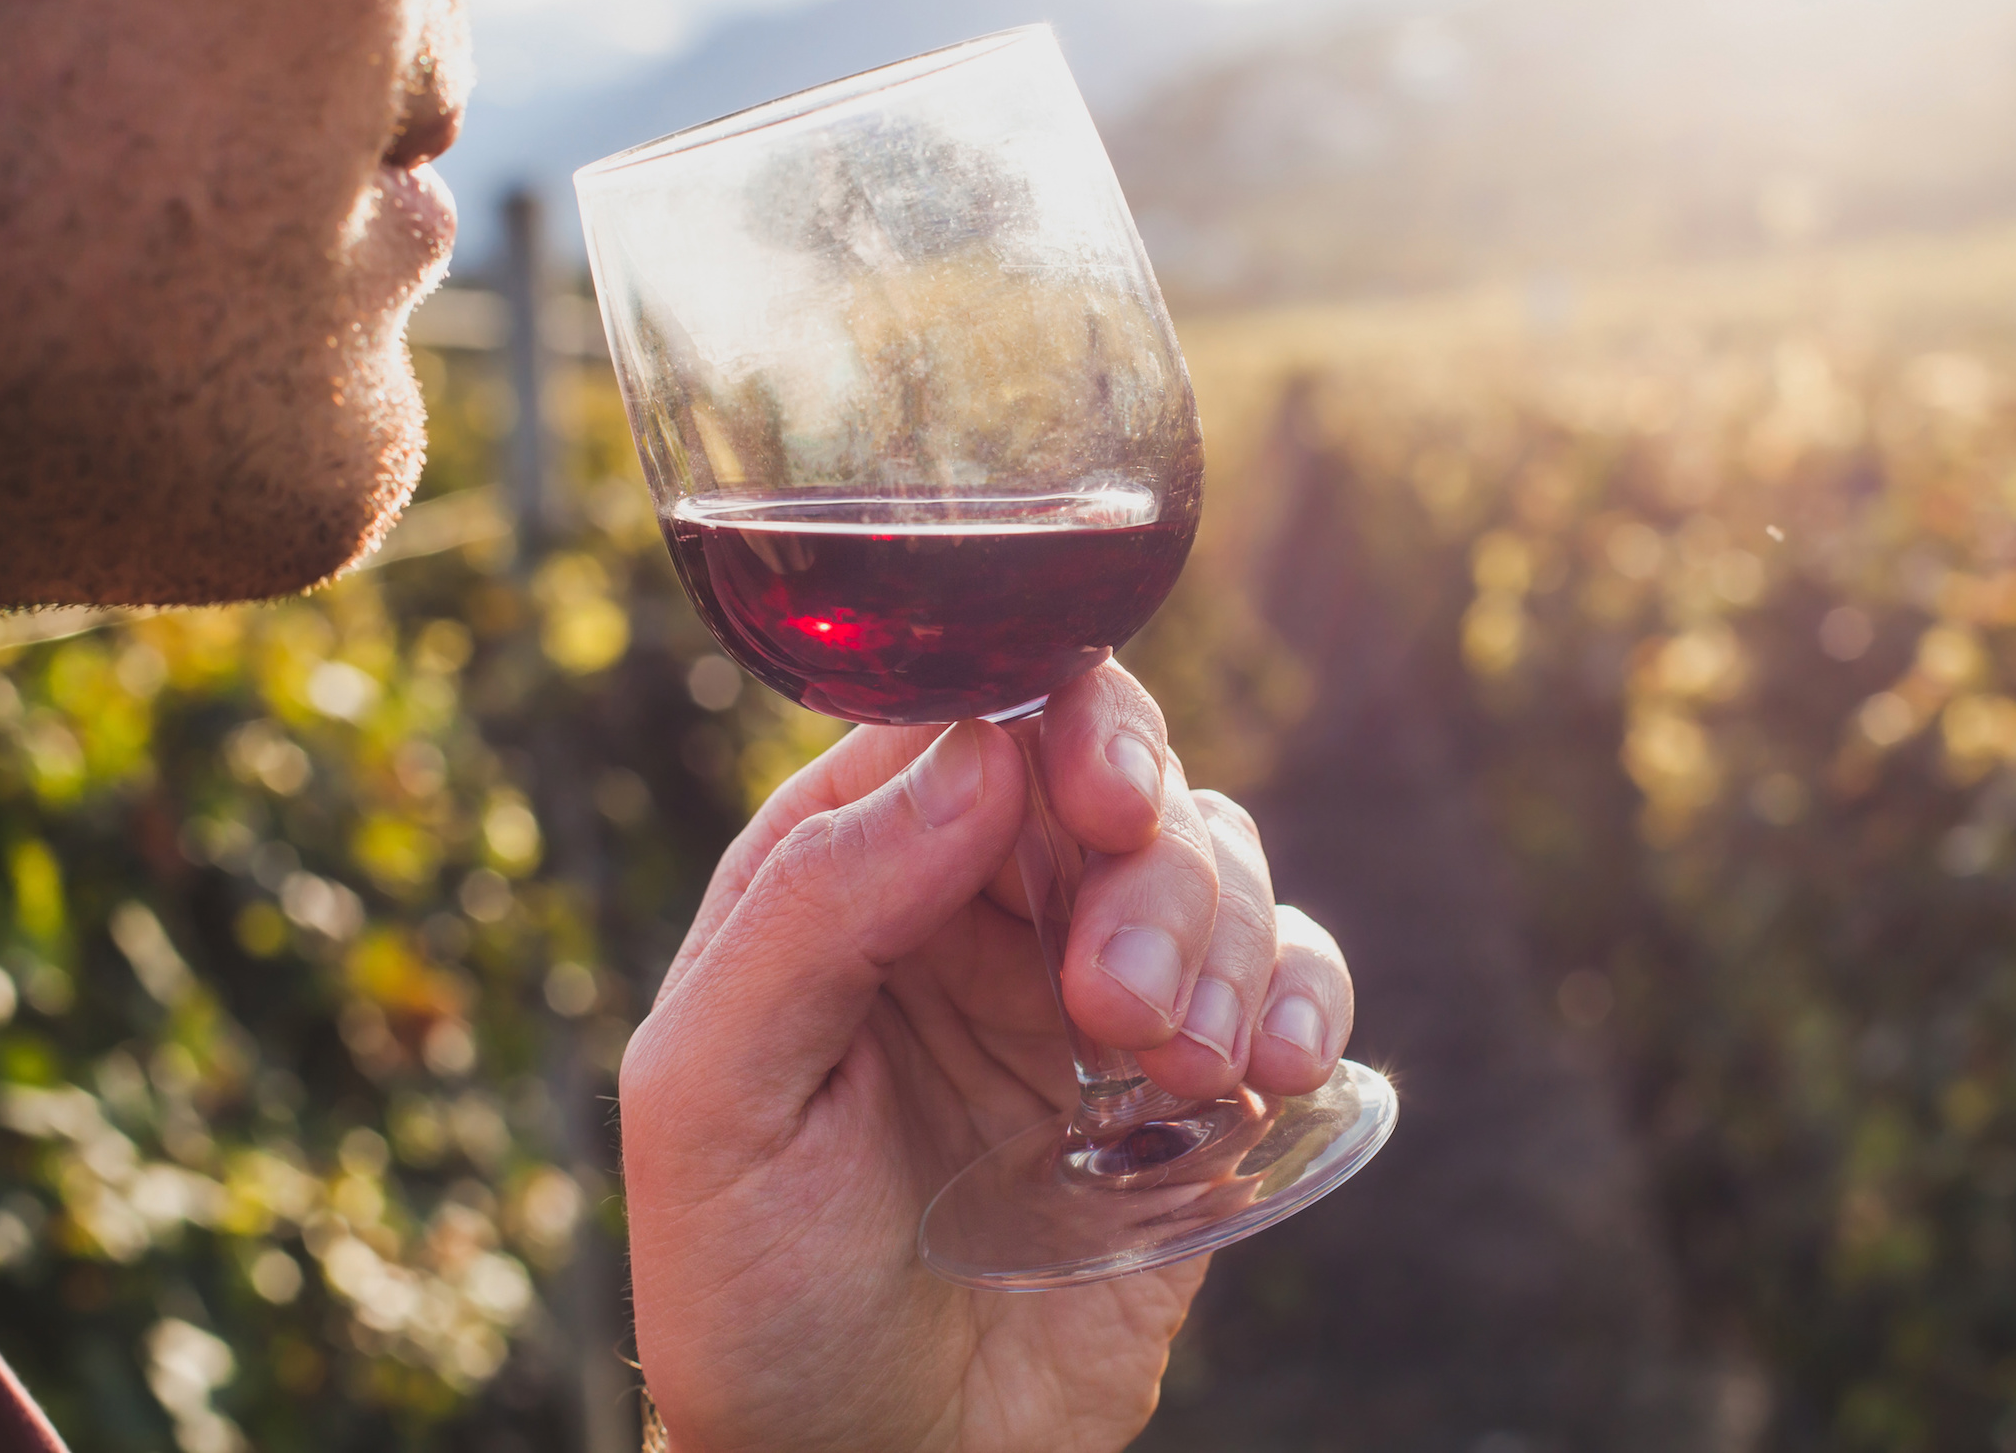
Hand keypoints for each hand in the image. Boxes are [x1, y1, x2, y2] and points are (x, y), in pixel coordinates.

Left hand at [619, 661, 1357, 1452]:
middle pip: (1116, 777)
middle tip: (1115, 999)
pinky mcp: (1186, 1088)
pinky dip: (1302, 992)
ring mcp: (1092, 994)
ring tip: (1169, 1065)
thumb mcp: (713, 1097)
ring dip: (1218, 939)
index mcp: (853, 877)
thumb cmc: (754, 1295)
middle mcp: (980, 911)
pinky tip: (1270, 1064)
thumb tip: (971, 755)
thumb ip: (813, 908)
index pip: (972, 721)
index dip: (1055, 727)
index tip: (1098, 802)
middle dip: (1148, 861)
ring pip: (1211, 861)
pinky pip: (1284, 978)